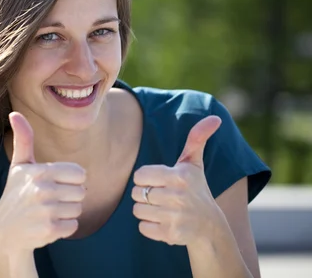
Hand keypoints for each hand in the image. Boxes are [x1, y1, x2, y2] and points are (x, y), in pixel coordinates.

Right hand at [0, 112, 86, 253]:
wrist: (5, 233)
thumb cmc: (16, 194)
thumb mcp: (19, 166)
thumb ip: (23, 139)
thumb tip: (14, 113)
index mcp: (40, 171)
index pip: (80, 173)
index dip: (70, 180)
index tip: (53, 184)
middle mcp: (41, 189)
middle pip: (81, 192)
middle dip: (69, 198)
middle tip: (49, 201)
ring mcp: (45, 211)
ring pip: (78, 209)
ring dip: (66, 213)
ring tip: (47, 213)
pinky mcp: (48, 231)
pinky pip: (73, 226)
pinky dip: (64, 228)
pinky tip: (47, 226)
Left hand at [131, 115, 223, 245]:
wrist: (209, 227)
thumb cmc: (196, 189)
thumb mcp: (194, 164)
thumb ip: (197, 139)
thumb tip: (215, 118)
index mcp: (179, 176)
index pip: (140, 175)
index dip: (145, 179)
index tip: (158, 182)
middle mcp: (178, 196)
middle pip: (136, 193)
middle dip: (145, 195)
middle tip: (161, 197)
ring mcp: (175, 217)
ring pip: (137, 211)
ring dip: (145, 211)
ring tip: (162, 209)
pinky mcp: (171, 234)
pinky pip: (143, 228)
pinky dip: (149, 226)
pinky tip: (164, 222)